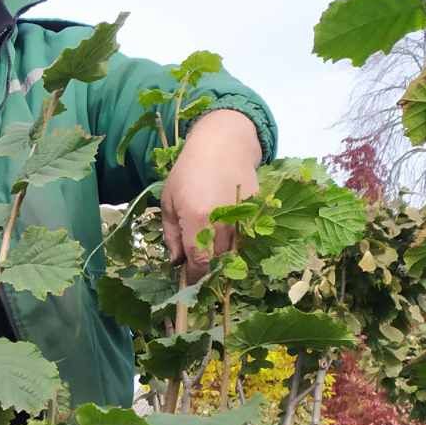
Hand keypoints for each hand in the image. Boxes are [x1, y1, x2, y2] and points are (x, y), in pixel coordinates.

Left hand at [159, 109, 261, 282]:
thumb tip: (176, 262)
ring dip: (222, 258)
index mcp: (198, 219)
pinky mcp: (256, 212)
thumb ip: (171, 235)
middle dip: (207, 269)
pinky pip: (247, 237)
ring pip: (235, 253)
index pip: (199, 262)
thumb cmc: (188, 171)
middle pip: (219, 261)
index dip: (194, 276)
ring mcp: (244, 217)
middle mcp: (224, 222)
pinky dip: (236, 243)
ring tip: (210, 254)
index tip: (187, 281)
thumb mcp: (169, 201)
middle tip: (196, 268)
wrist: (223, 144)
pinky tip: (225, 238)